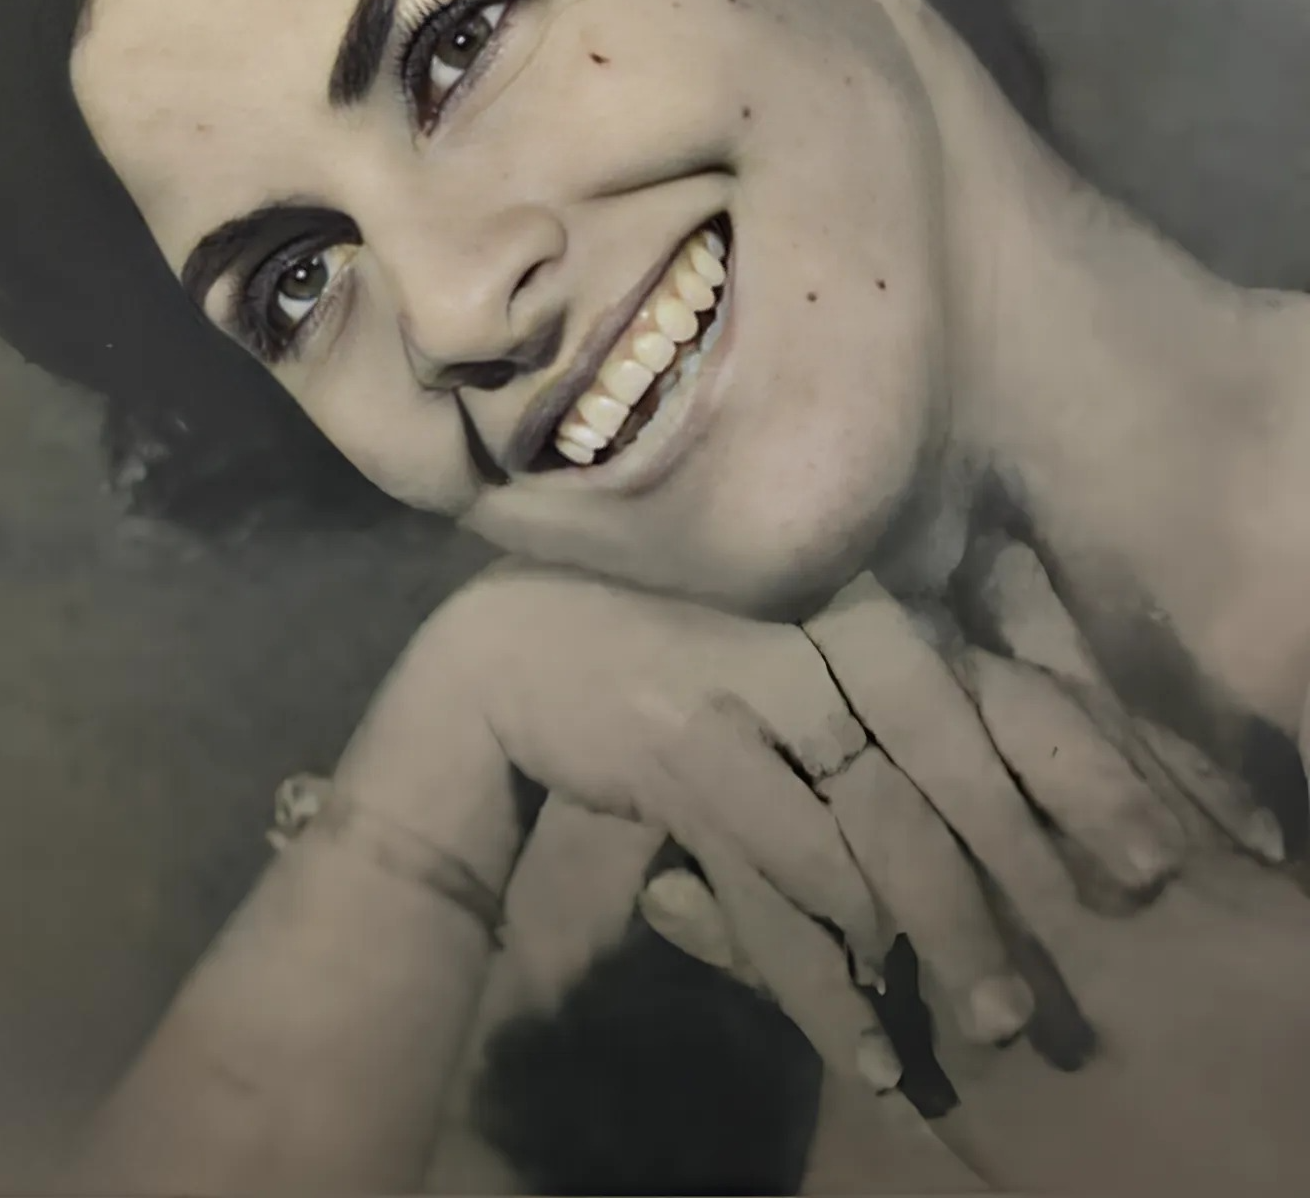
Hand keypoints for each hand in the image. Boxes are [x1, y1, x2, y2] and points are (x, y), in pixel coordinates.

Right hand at [379, 555, 1225, 1099]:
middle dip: (1001, 891)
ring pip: (864, 844)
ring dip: (932, 946)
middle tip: (1055, 979)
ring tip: (987, 1026)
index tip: (1137, 861)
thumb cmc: (657, 646)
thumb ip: (859, 700)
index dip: (1069, 778)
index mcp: (849, 606)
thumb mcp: (772, 655)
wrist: (509, 651)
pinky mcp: (688, 761)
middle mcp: (812, 641)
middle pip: (936, 781)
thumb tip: (971, 797)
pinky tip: (865, 1039)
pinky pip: (776, 888)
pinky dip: (824, 977)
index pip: (983, 695)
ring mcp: (748, 698)